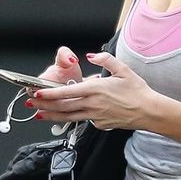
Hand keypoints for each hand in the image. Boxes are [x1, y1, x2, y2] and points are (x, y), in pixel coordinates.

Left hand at [27, 50, 158, 129]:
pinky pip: (83, 120)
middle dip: (44, 105)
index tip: (37, 92)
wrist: (149, 111)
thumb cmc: (138, 91)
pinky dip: (73, 118)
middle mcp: (92, 104)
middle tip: (31, 103)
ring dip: (52, 116)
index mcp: (95, 89)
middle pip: (62, 107)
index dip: (49, 93)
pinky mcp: (100, 124)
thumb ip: (105, 60)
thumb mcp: (123, 70)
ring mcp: (95, 116)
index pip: (66, 92)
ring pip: (69, 117)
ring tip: (39, 114)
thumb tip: (91, 55)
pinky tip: (66, 116)